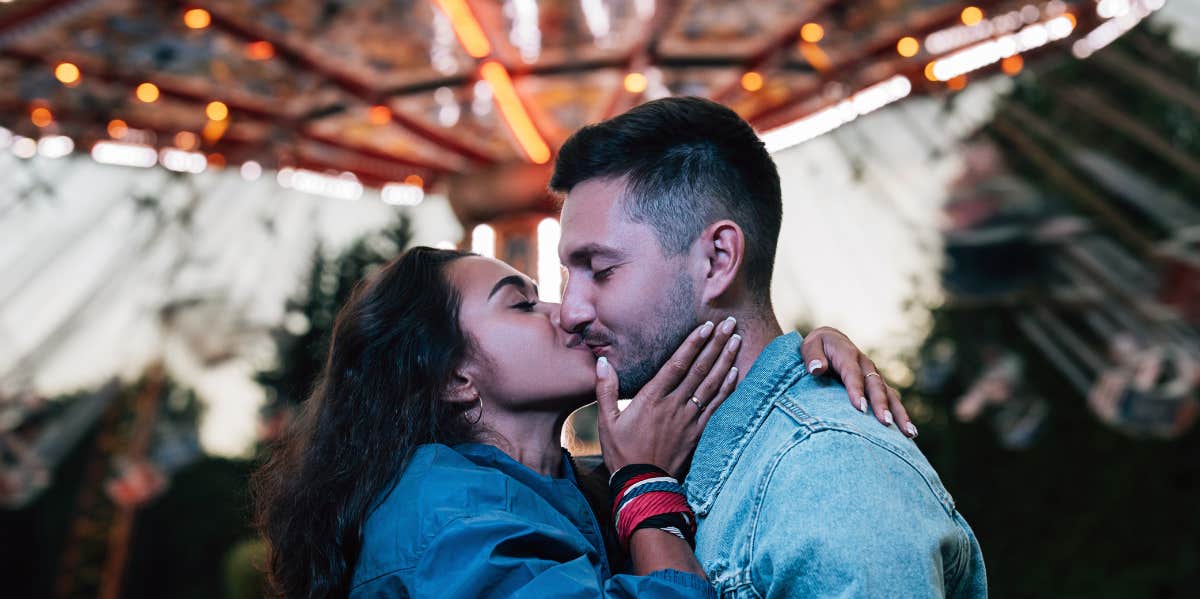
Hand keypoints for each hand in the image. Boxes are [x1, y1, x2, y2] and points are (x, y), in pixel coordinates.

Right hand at [595, 317, 741, 478]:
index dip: (693, 344)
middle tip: (729, 323)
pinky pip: (717, 406)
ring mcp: (689, 419)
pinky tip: (735, 372)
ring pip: (711, 384)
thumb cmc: (622, 452)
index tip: (706, 326)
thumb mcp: (606, 421)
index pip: (677, 364)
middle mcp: (674, 405)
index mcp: (651, 398)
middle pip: (699, 369)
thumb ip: (605, 389)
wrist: (642, 485)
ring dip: (725, 360)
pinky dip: (727, 388)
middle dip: (716, 344)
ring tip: (736, 340)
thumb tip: (603, 362)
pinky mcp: (698, 433)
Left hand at [801, 326, 917, 437]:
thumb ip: (812, 356)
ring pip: (890, 394)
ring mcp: (874, 375)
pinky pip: (892, 399)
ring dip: (899, 413)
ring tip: (909, 433)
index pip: (852, 373)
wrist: (832, 340)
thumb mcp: (811, 346)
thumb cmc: (818, 347)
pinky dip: (902, 415)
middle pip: (875, 385)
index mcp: (848, 355)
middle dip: (881, 405)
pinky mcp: (878, 384)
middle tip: (885, 423)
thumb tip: (817, 369)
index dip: (857, 390)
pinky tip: (909, 434)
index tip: (860, 408)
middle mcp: (866, 365)